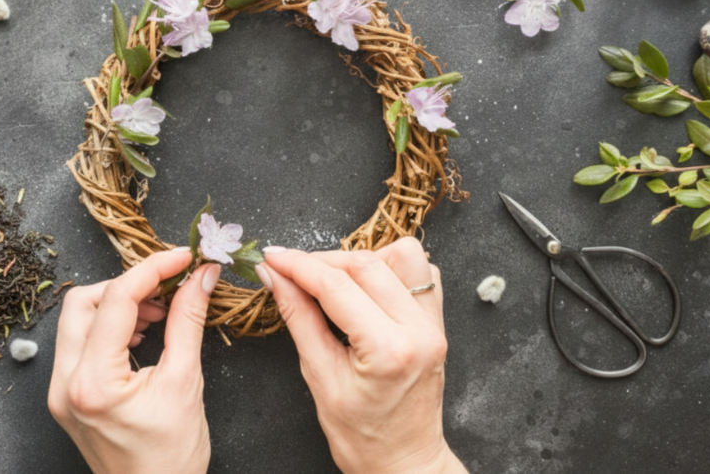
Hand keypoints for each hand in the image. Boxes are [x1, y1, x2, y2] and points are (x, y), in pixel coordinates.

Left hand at [48, 248, 219, 473]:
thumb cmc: (171, 459)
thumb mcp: (185, 383)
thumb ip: (188, 322)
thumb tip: (200, 278)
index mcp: (93, 383)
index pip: (118, 301)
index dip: (153, 269)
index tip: (183, 258)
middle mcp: (66, 385)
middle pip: (84, 302)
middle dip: (128, 284)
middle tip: (168, 285)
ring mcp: (61, 391)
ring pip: (78, 318)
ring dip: (118, 303)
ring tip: (160, 312)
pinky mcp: (68, 395)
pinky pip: (80, 342)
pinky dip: (110, 326)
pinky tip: (143, 331)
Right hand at [256, 238, 467, 473]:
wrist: (404, 463)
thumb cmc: (362, 437)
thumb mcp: (320, 379)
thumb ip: (299, 319)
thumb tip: (276, 277)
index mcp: (389, 350)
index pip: (336, 287)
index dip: (298, 265)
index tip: (272, 258)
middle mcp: (419, 330)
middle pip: (366, 264)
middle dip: (321, 261)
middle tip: (289, 269)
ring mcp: (434, 325)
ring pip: (401, 257)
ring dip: (360, 259)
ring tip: (331, 279)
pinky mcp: (437, 323)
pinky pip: (420, 273)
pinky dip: (390, 268)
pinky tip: (365, 287)